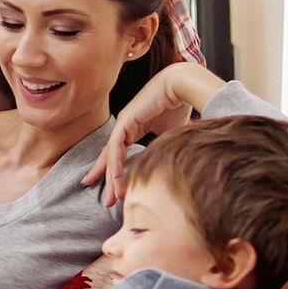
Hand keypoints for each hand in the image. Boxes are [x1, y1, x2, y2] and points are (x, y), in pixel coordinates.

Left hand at [81, 62, 227, 206]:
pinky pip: (116, 146)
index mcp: (134, 129)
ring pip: (112, 155)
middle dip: (108, 180)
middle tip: (106, 202)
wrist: (181, 86)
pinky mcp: (126, 120)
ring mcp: (123, 123)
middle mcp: (125, 127)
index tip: (113, 191)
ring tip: (111, 198)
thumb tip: (171, 167)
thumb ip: (164, 148)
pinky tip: (115, 178)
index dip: (114, 172)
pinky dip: (115, 163)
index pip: (120, 154)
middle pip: (111, 158)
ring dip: (111, 178)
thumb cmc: (179, 106)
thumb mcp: (170, 134)